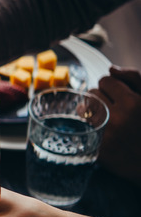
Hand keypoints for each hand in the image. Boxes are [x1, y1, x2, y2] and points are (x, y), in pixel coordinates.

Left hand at [90, 65, 140, 185]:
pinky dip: (88, 123)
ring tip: (105, 115)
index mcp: (134, 103)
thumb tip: (111, 69)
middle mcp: (118, 117)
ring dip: (91, 109)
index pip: (105, 81)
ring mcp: (105, 133)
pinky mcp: (97, 147)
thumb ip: (134, 78)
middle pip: (92, 93)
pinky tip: (99, 127)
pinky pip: (82, 125)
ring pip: (83, 108)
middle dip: (100, 97)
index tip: (118, 93)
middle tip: (112, 106)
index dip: (111, 86)